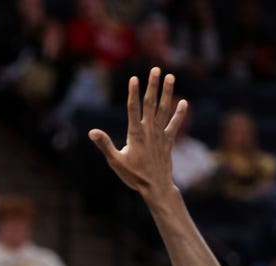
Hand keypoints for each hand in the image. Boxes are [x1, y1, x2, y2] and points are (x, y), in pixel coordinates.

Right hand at [89, 68, 187, 197]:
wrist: (155, 187)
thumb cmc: (133, 175)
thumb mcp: (115, 161)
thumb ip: (105, 144)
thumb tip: (92, 132)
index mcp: (135, 133)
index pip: (133, 108)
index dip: (134, 92)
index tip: (134, 78)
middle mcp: (149, 130)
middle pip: (151, 103)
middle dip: (153, 85)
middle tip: (156, 69)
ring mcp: (160, 135)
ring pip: (164, 109)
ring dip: (167, 93)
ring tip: (170, 76)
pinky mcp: (168, 141)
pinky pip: (175, 124)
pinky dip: (179, 114)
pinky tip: (184, 102)